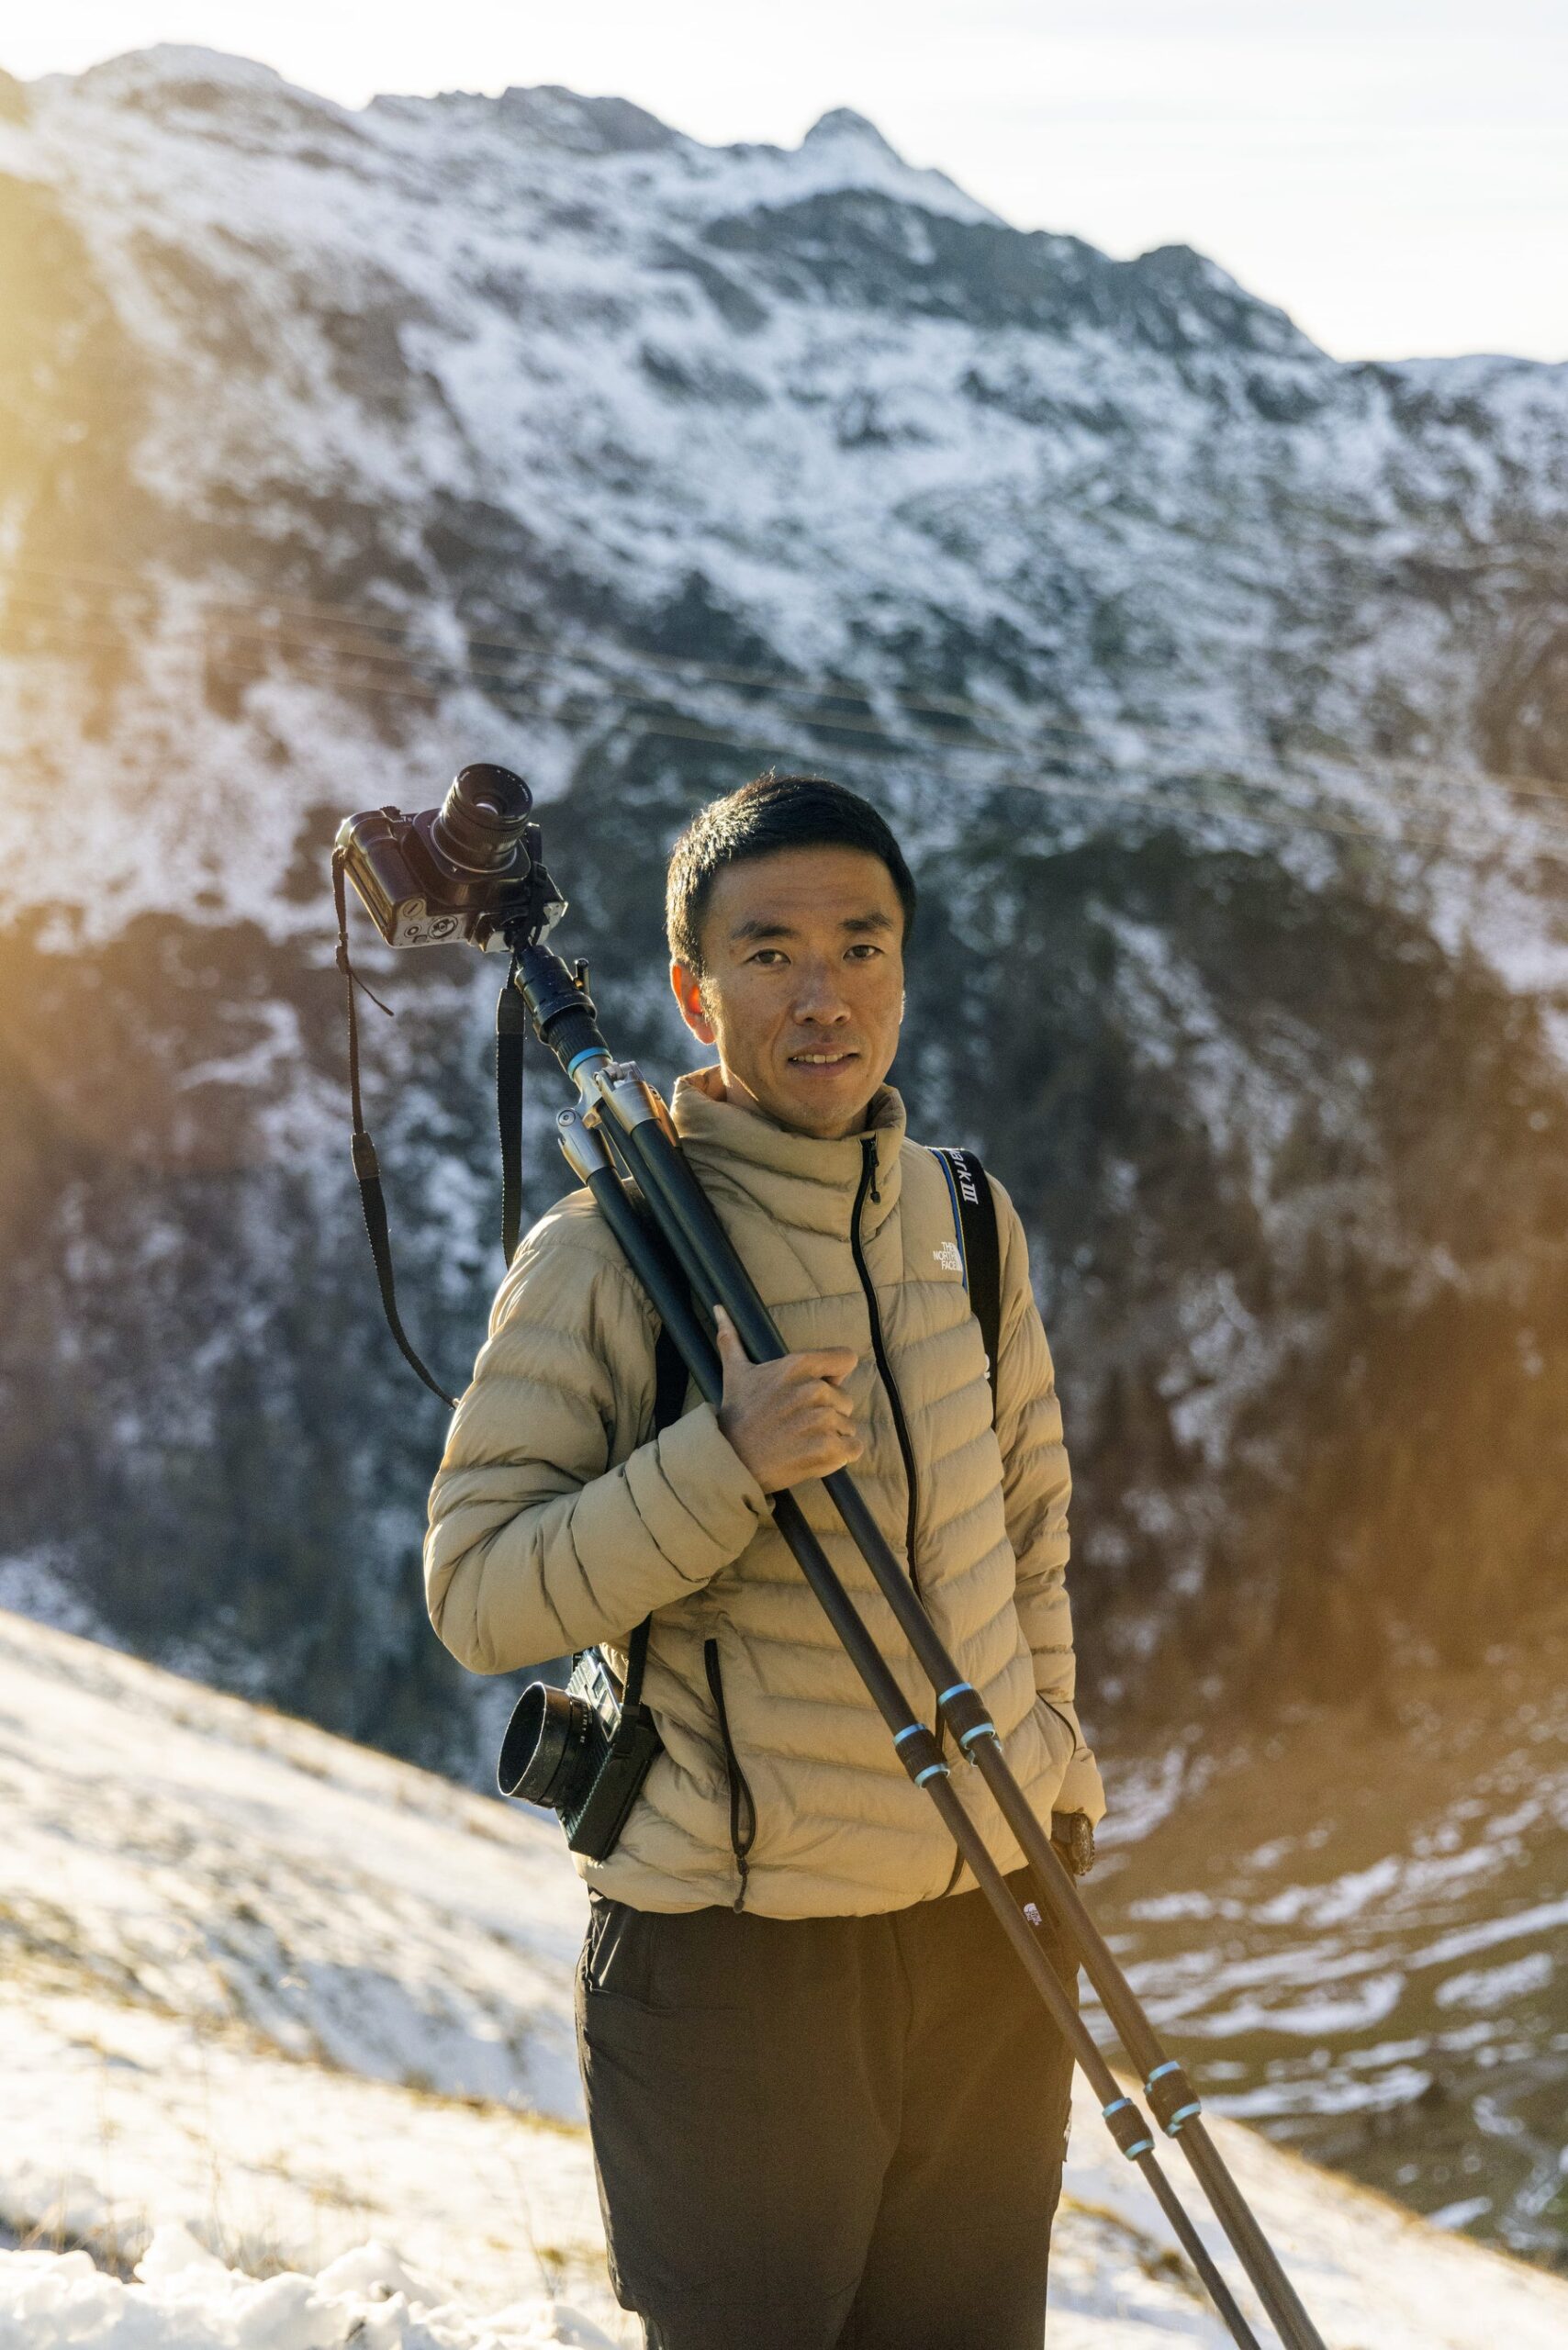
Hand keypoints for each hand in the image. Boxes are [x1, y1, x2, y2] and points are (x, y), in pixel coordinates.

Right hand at [713, 1307, 861, 1492]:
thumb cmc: (737, 1416)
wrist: (732, 1461)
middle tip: (799, 1423)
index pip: (846, 1360)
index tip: (820, 1387)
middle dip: (829, 1412)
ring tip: (803, 1441)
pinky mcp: (828, 1450)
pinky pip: (854, 1448)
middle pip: (846, 1399)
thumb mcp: (735, 1373)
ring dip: (833, 1436)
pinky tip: (816, 1455)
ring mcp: (822, 1421)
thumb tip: (719, 1307)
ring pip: (848, 1426)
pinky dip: (841, 1455)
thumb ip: (731, 1338)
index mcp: (799, 1366)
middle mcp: (814, 1390)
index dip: (835, 1376)